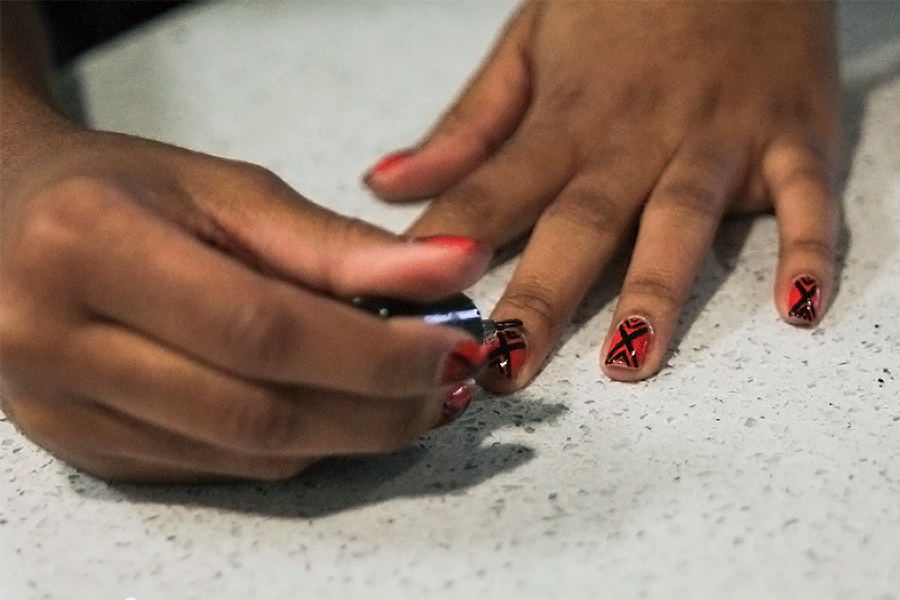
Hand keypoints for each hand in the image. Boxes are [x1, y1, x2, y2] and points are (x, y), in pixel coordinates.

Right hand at [0, 127, 490, 481]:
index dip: (372, 351)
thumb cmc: (121, 190)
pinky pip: (218, 469)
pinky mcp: (82, 450)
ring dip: (348, 434)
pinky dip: (295, 445)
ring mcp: (61, 410)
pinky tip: (335, 410)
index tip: (448, 344)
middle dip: (377, 409)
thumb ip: (335, 245)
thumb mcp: (226, 192)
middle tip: (445, 382)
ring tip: (408, 398)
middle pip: (257, 411)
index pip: (261, 327)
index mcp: (88, 246)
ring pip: (245, 455)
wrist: (10, 223)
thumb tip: (449, 271)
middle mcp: (54, 339)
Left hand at [364, 0, 839, 389]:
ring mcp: (717, 137)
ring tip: (627, 362)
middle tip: (506, 368)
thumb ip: (467, 125)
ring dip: (657, 290)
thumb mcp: (530, 42)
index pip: (495, 191)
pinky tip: (798, 309)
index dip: (447, 245)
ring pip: (681, 219)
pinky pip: (806, 199)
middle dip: (542, 298)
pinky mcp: (792, 136)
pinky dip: (808, 251)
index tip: (412, 305)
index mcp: (568, 117)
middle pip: (582, 223)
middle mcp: (636, 136)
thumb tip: (388, 184)